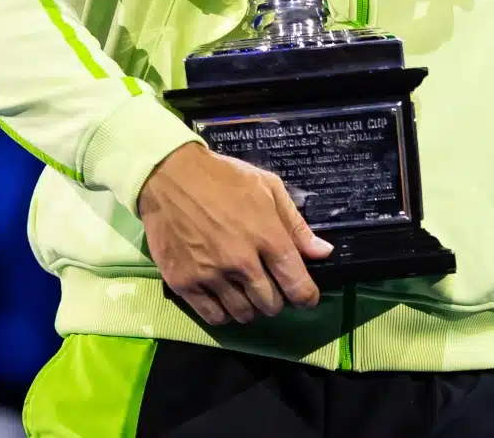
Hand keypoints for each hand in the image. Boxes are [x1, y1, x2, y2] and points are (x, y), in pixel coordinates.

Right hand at [136, 142, 333, 325]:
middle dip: (277, 300)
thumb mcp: (268, 188)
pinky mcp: (184, 284)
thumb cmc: (224, 179)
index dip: (306, 297)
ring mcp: (210, 275)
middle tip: (270, 287)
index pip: (296, 283)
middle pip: (271, 304)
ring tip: (246, 293)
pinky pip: (213, 316)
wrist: (170, 177)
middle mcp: (240, 261)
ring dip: (250, 308)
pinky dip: (223, 313)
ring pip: (243, 314)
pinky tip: (224, 298)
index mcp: (266, 236)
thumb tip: (324, 253)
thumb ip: (296, 225)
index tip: (306, 298)